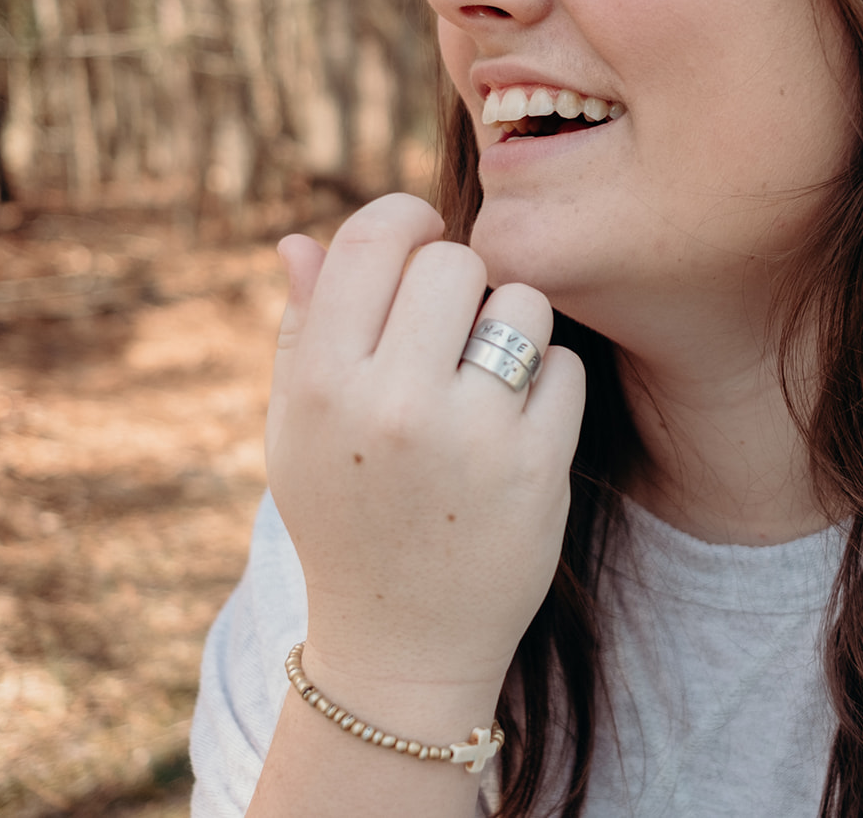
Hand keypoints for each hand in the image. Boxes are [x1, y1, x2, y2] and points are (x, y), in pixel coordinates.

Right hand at [265, 193, 585, 693]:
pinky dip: (549, 385)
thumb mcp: (296, 431)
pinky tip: (517, 424)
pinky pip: (565, 366)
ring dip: (512, 328)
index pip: (375, 236)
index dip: (405, 220)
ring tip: (486, 375)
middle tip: (449, 330)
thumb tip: (302, 240)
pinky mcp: (537, 467)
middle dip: (458, 283)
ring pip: (521, 305)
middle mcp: (392, 403)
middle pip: (455, 260)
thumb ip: (301, 329)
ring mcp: (471, 435)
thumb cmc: (346, 517)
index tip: (420, 240)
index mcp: (320, 383)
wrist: (403, 643)